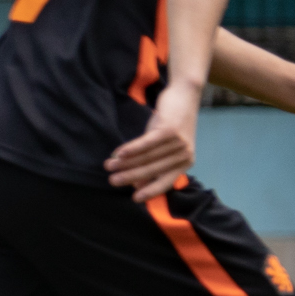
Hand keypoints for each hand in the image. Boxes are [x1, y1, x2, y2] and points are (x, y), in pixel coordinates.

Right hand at [105, 82, 200, 199]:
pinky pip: (147, 143)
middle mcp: (184, 154)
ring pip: (147, 156)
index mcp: (186, 162)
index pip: (166, 181)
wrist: (185, 96)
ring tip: (109, 165)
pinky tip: (118, 153)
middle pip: (152, 169)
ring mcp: (179, 142)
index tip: (135, 199)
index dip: (151, 190)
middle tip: (112, 181)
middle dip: (130, 176)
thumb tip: (137, 184)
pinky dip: (132, 149)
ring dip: (125, 162)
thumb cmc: (172, 124)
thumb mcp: (164, 146)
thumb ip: (154, 164)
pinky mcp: (170, 129)